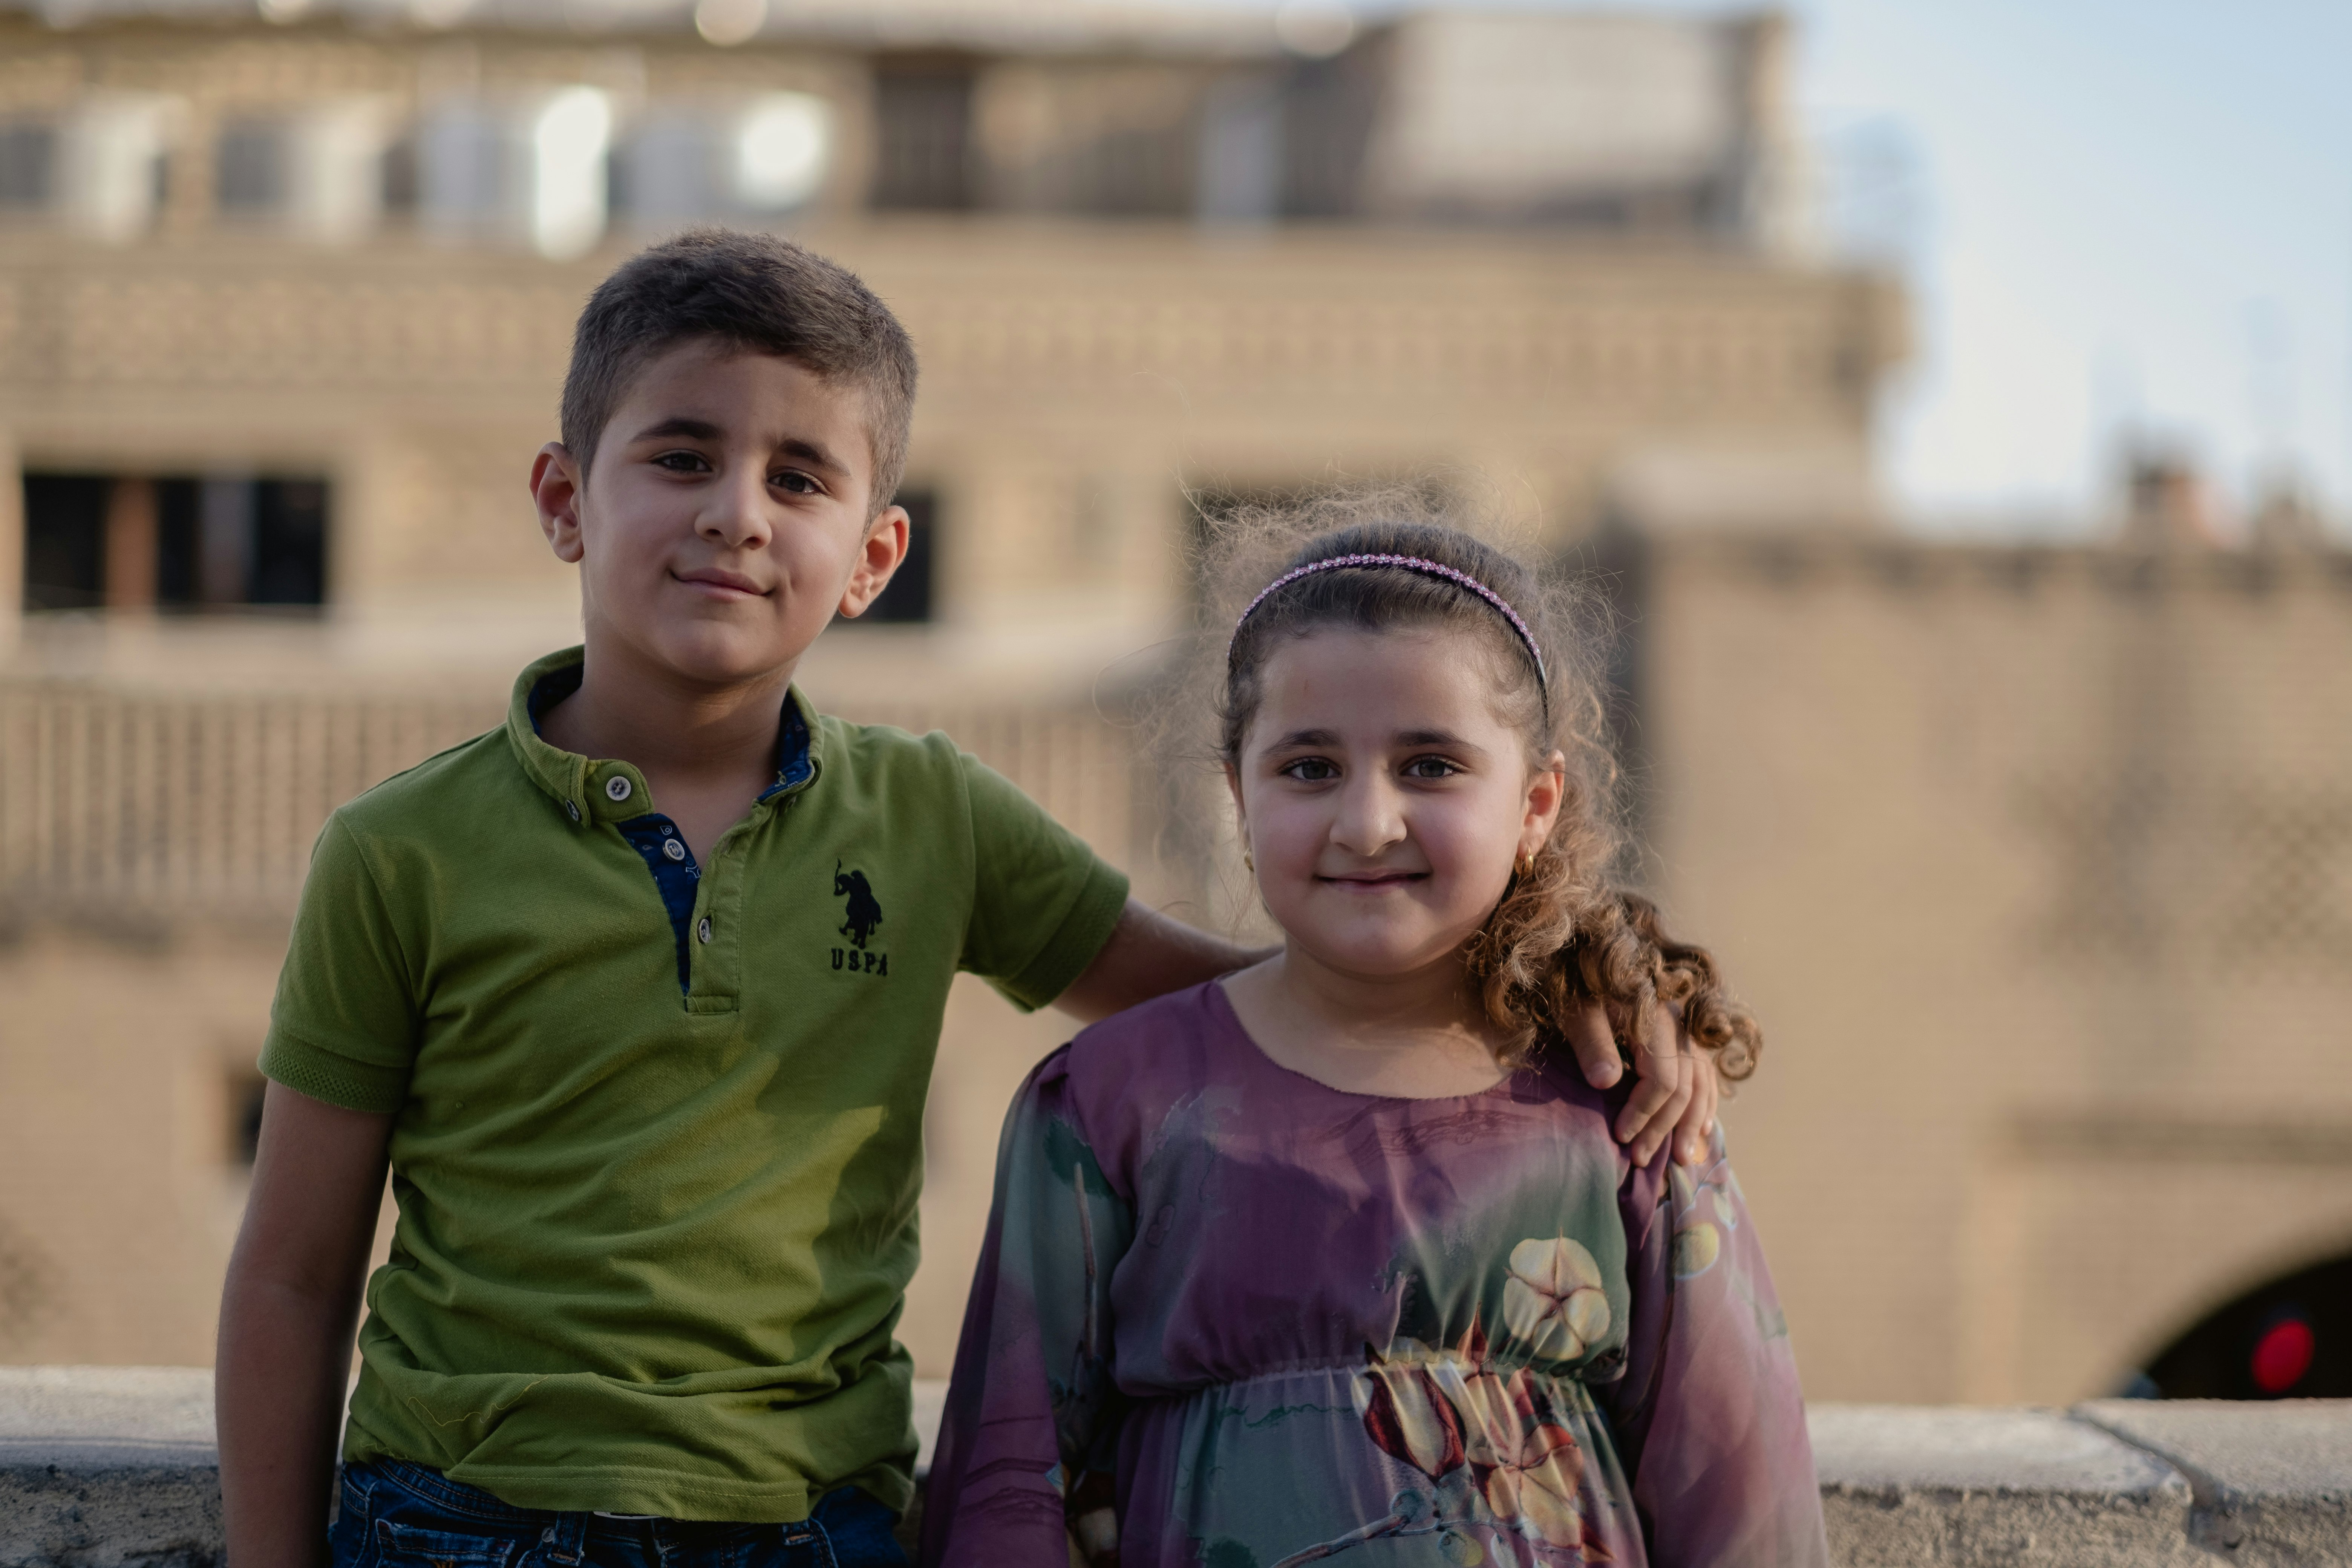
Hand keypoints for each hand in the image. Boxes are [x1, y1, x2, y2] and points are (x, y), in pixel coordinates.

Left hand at [1562, 997, 1719, 1168]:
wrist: (1584, 958)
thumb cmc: (1574, 987)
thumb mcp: (1575, 1012)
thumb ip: (1591, 1045)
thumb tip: (1606, 1083)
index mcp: (1654, 1020)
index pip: (1662, 1080)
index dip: (1644, 1113)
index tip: (1621, 1137)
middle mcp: (1678, 1025)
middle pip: (1683, 1087)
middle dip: (1664, 1128)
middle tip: (1642, 1160)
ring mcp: (1684, 1030)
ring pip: (1701, 1083)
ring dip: (1692, 1123)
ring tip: (1682, 1158)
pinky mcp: (1682, 1036)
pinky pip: (1705, 1074)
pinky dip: (1705, 1103)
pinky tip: (1704, 1128)